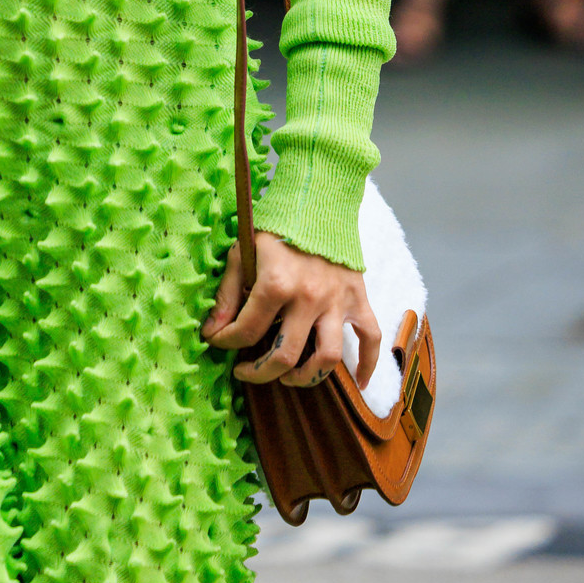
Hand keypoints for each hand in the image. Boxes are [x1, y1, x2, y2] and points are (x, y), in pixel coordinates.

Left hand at [201, 230, 380, 390]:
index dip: (226, 342)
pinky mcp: (358, 299)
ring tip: (287, 376)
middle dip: (259, 372)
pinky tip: (360, 382)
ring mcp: (337, 301)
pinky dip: (368, 364)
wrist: (318, 200)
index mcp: (276, 284)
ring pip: (327, 358)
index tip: (217, 341)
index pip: (246, 331)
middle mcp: (309, 298)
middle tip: (246, 371)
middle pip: (285, 356)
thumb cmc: (275, 225)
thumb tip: (212, 330)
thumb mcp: (243, 253)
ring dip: (306, 377)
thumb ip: (228, 294)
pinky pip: (371, 339)